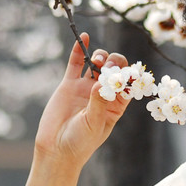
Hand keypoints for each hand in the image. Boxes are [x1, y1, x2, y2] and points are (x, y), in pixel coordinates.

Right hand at [33, 33, 131, 168]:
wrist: (56, 148)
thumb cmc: (80, 142)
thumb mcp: (93, 123)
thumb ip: (98, 102)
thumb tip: (101, 83)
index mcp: (116, 105)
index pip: (128, 83)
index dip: (129, 75)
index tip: (125, 74)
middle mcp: (103, 93)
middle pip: (115, 70)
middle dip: (115, 63)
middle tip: (107, 67)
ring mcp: (86, 87)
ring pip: (97, 64)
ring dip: (101, 57)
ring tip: (97, 61)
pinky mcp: (69, 84)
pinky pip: (76, 63)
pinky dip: (80, 49)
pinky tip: (83, 36)